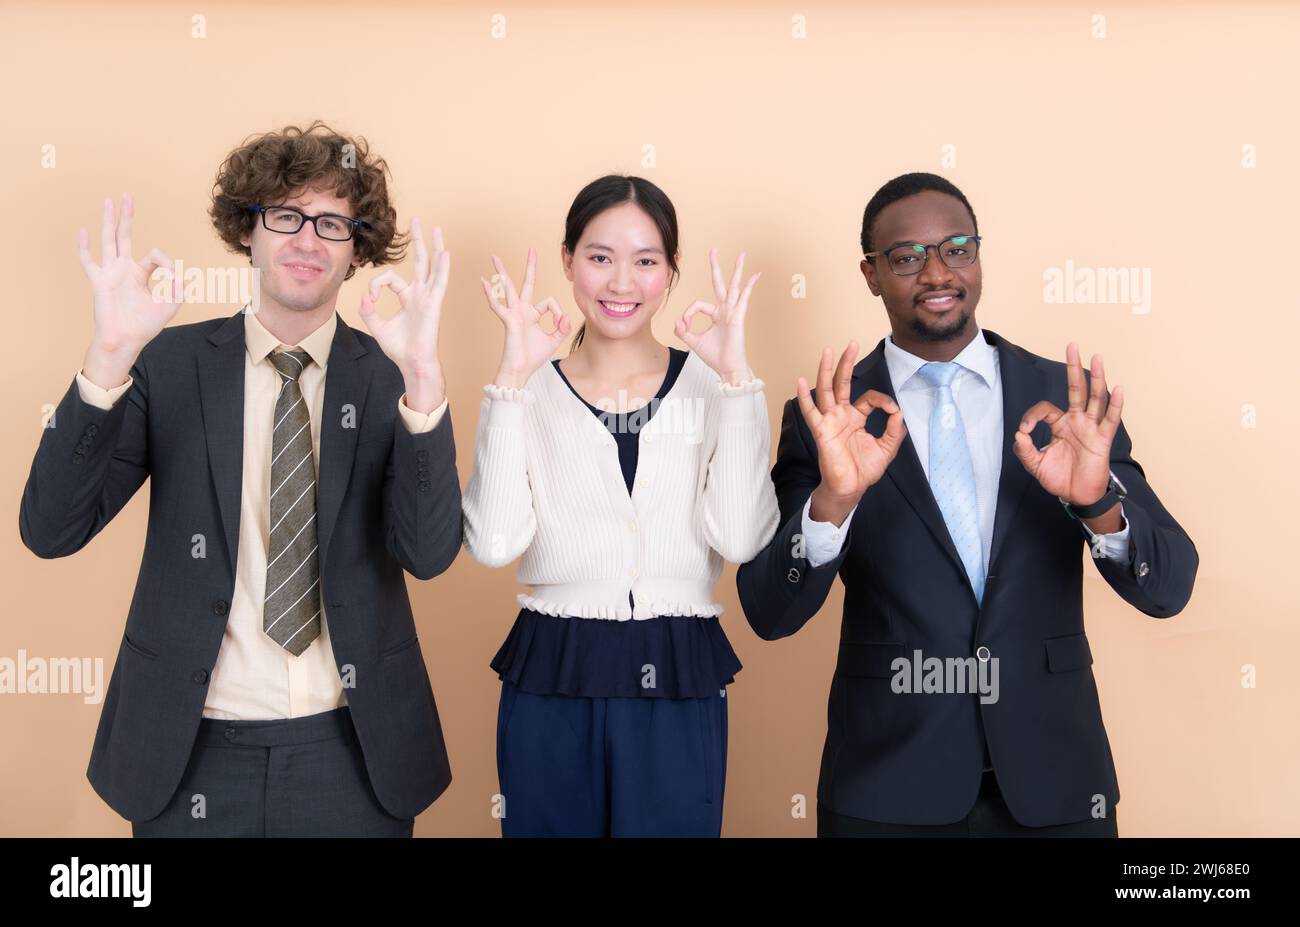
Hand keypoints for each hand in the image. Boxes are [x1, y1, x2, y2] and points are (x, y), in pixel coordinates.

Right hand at [78, 194, 183, 387]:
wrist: (126, 340)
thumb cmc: (145, 325)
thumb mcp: (171, 304)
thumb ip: (180, 287)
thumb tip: (179, 273)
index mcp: (140, 273)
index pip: (155, 255)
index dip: (167, 263)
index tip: (173, 278)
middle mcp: (124, 269)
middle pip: (125, 236)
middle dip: (128, 216)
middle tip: (127, 196)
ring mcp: (110, 273)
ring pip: (109, 240)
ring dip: (109, 221)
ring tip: (109, 201)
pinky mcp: (100, 281)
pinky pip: (89, 261)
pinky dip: (85, 247)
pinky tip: (83, 230)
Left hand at [358, 218, 448, 411]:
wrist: (412, 363)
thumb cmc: (400, 349)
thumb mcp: (377, 326)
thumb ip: (368, 310)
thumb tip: (363, 297)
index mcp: (408, 298)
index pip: (390, 279)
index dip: (375, 286)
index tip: (368, 301)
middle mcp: (420, 294)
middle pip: (421, 262)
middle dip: (418, 241)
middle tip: (416, 221)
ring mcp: (428, 298)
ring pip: (432, 266)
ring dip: (433, 247)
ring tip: (435, 229)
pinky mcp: (433, 304)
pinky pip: (439, 282)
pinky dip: (442, 267)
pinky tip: (445, 252)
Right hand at [480, 248, 570, 389]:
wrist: (520, 371)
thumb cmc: (533, 357)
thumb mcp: (554, 340)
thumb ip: (562, 327)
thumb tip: (565, 315)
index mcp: (533, 314)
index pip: (549, 302)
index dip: (558, 312)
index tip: (559, 323)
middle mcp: (522, 310)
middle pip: (526, 283)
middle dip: (530, 267)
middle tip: (531, 250)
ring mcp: (514, 314)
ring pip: (508, 288)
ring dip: (502, 272)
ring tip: (495, 257)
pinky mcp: (508, 321)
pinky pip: (498, 305)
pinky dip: (491, 294)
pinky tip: (484, 283)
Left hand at [674, 248, 758, 385]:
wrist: (727, 368)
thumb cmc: (715, 356)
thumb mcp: (693, 341)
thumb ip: (683, 331)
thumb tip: (677, 321)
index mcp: (715, 315)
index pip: (698, 304)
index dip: (688, 314)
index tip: (684, 326)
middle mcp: (725, 310)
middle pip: (719, 284)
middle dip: (716, 267)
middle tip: (713, 250)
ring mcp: (733, 312)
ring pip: (734, 287)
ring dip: (737, 270)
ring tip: (741, 255)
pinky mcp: (738, 317)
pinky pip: (743, 299)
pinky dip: (749, 287)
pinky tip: (755, 275)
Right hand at [798, 342, 905, 524]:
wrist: (851, 487)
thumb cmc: (864, 470)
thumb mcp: (887, 448)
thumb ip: (895, 430)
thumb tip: (898, 412)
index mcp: (856, 417)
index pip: (868, 398)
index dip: (883, 400)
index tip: (893, 410)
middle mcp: (841, 415)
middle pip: (842, 383)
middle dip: (846, 363)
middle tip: (852, 343)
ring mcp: (830, 421)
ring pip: (826, 390)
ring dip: (827, 370)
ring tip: (828, 351)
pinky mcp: (821, 431)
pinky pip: (811, 412)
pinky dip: (804, 397)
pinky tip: (800, 381)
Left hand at [1013, 342, 1123, 505]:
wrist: (1077, 496)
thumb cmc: (1059, 478)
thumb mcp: (1035, 464)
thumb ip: (1025, 450)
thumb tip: (1019, 434)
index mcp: (1060, 424)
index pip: (1046, 408)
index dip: (1032, 416)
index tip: (1024, 431)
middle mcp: (1077, 421)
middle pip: (1075, 389)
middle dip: (1073, 368)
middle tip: (1071, 346)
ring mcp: (1091, 428)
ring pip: (1095, 398)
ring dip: (1096, 378)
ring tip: (1097, 357)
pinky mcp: (1102, 440)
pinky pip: (1111, 420)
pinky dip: (1116, 405)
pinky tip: (1118, 388)